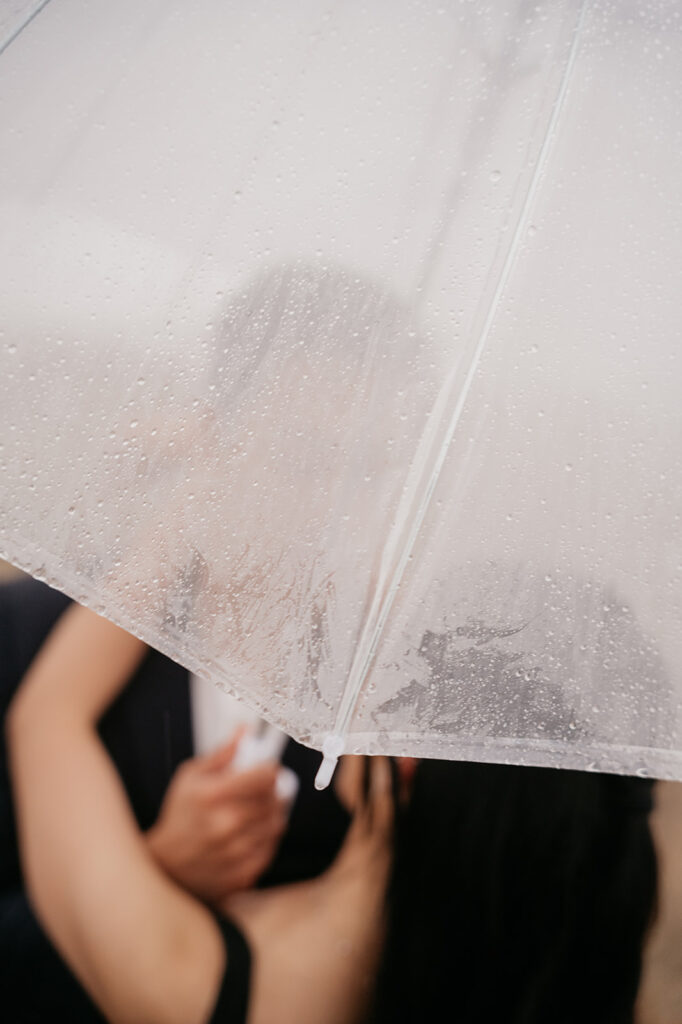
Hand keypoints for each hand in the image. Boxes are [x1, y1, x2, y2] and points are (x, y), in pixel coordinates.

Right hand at [145, 734, 286, 903]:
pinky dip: (266, 839)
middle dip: (273, 791)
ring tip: (255, 812)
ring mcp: (236, 852)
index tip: (267, 770)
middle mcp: (226, 824)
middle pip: (275, 799)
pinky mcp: (243, 874)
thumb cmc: (179, 816)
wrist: (166, 865)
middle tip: (263, 790)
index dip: (270, 769)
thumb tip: (244, 730)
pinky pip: (271, 848)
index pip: (265, 776)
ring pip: (277, 823)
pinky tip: (251, 834)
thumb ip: (222, 754)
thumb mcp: (190, 777)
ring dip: (272, 814)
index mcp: (213, 796)